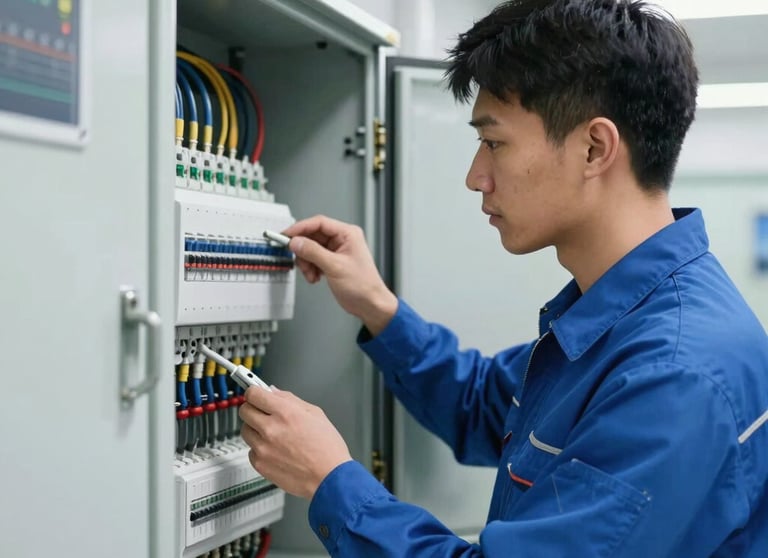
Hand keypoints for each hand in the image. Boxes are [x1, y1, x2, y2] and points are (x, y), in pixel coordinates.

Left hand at [239, 386, 352, 499]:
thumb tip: (274, 392)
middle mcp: (271, 429)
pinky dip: (259, 449)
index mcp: (285, 412)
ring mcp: (263, 448)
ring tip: (273, 435)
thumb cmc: (327, 448)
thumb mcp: (316, 413)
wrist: (329, 477)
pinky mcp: (260, 464)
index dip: (254, 392)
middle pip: (244, 410)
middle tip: (263, 413)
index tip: (256, 395)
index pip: (253, 394)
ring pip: (245, 430)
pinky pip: (251, 450)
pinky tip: (275, 450)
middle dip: (253, 409)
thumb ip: (291, 400)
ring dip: (255, 429)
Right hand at [283, 215, 397, 335]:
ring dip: (306, 262)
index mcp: (347, 234)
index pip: (319, 223)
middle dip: (303, 250)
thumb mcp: (335, 266)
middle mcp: (342, 240)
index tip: (287, 235)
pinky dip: (310, 268)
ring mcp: (336, 251)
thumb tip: (296, 242)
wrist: (369, 304)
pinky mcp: (331, 262)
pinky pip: (313, 259)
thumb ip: (313, 252)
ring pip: (310, 249)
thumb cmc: (363, 285)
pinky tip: (315, 277)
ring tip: (311, 273)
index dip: (300, 228)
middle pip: (312, 236)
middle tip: (298, 259)